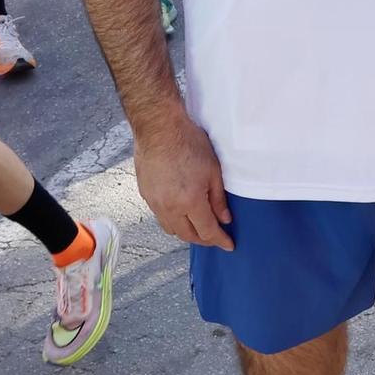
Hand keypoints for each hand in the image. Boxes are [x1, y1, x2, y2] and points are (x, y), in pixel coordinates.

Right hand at [132, 108, 232, 250]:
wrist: (159, 128)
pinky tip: (181, 212)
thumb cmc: (189, 143)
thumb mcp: (213, 170)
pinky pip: (160, 217)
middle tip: (216, 237)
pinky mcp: (146, 195)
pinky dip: (173, 221)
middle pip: (188, 236)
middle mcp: (170, 208)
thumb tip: (224, 219)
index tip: (229, 245)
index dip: (219, 240)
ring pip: (172, 230)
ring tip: (199, 226)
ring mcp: (155, 203)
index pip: (207, 231)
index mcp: (190, 202)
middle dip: (204, 240)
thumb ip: (218, 199)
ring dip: (187, 232)